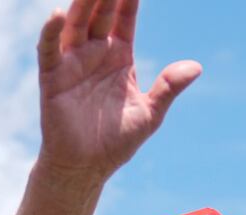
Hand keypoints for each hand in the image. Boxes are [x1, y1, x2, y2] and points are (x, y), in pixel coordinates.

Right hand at [36, 0, 201, 179]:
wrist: (86, 168)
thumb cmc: (115, 142)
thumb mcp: (150, 114)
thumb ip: (169, 88)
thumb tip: (196, 67)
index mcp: (119, 58)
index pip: (125, 19)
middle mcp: (94, 54)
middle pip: (100, 14)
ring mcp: (72, 64)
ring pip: (76, 25)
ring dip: (82, 3)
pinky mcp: (52, 79)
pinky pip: (49, 50)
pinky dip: (52, 32)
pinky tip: (58, 14)